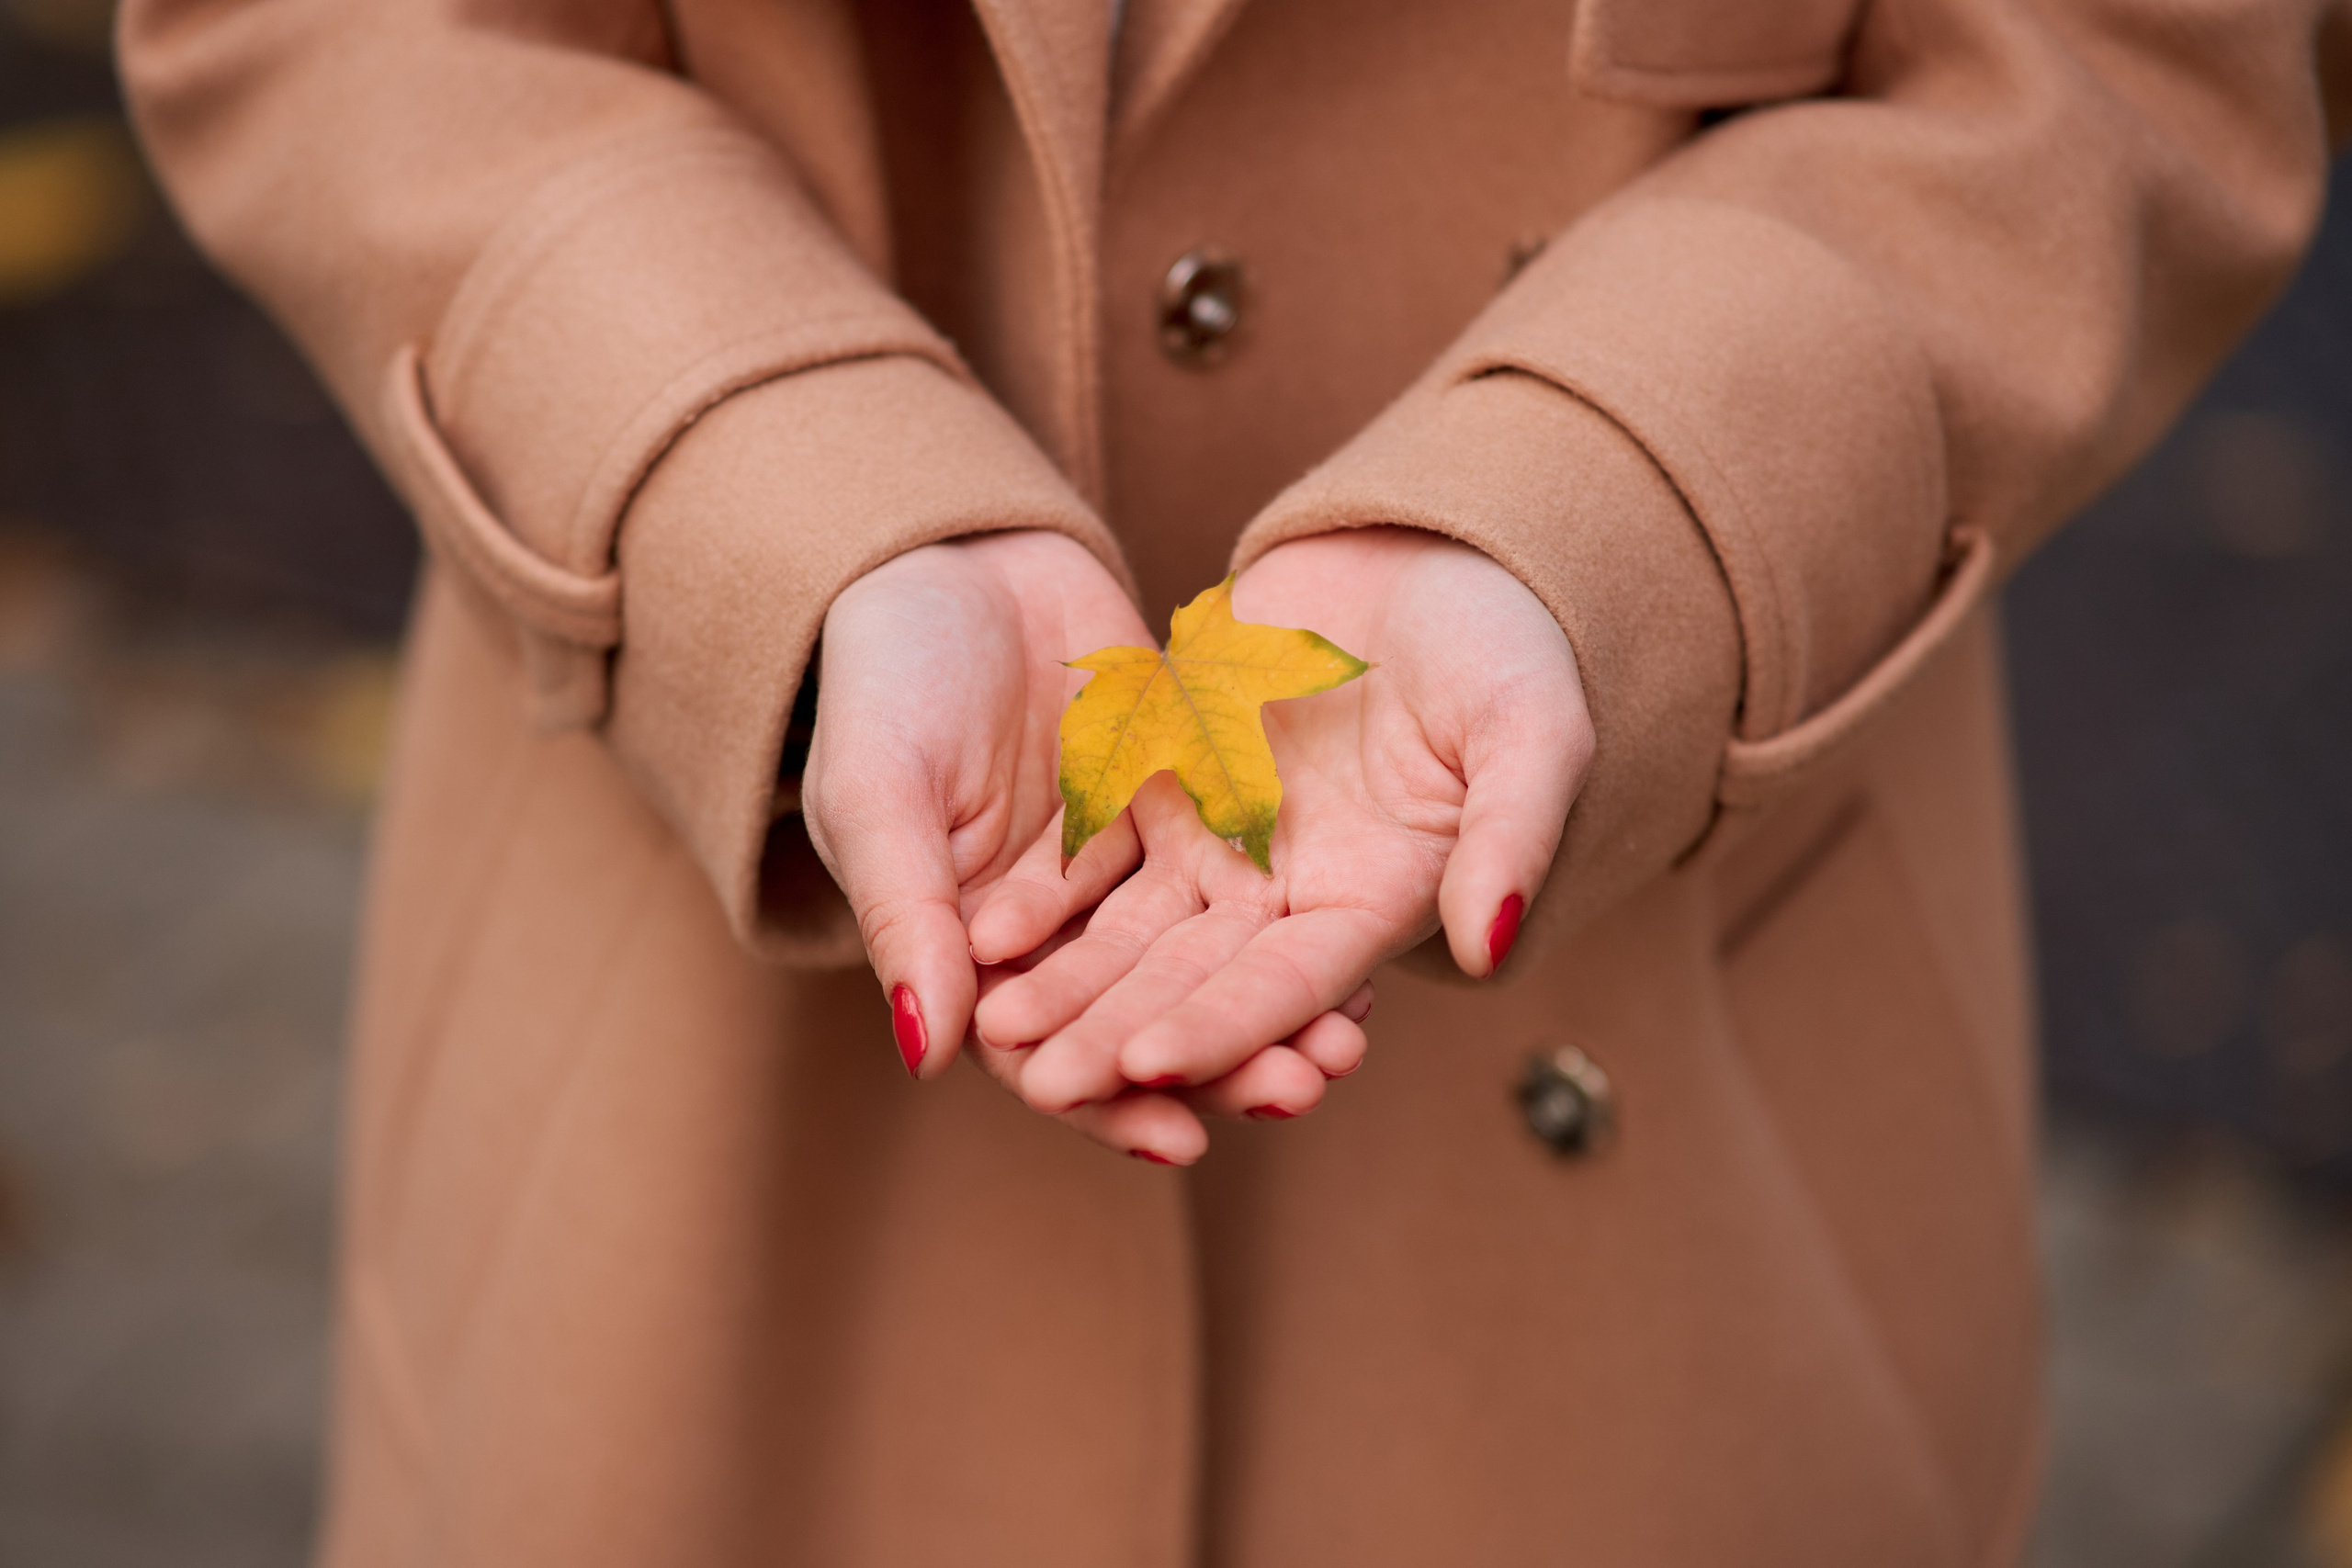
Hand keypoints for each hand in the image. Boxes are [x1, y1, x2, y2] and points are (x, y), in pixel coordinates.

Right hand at [800, 530, 1366, 1162]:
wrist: (951, 553)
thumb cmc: (880, 677)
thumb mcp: (878, 796)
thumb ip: (908, 918)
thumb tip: (928, 1052)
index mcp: (969, 948)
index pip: (1044, 1052)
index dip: (1107, 1100)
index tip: (1178, 1139)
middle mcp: (1053, 926)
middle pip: (1142, 1015)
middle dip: (1219, 1061)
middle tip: (1301, 1090)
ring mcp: (1121, 865)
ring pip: (1201, 956)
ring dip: (1269, 1004)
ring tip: (1347, 1040)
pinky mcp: (1177, 802)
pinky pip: (1239, 870)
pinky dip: (1287, 913)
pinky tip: (1352, 946)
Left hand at [967, 527, 1592, 1124]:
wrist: (1435, 553)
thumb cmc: (1509, 648)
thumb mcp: (1535, 734)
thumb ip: (1513, 836)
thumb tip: (1487, 944)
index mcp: (1375, 902)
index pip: (1289, 986)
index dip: (1221, 1026)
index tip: (1145, 1066)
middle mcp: (1290, 892)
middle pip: (1194, 979)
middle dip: (1118, 1034)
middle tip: (1043, 1082)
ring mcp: (1225, 837)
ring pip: (1131, 929)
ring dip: (1068, 980)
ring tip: (994, 1022)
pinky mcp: (1171, 778)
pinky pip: (1100, 847)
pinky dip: (1049, 892)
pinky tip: (985, 925)